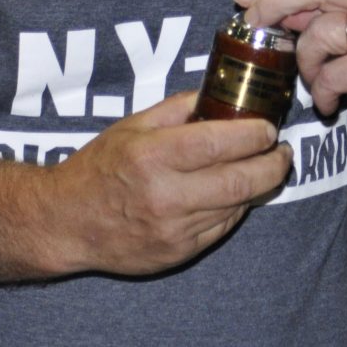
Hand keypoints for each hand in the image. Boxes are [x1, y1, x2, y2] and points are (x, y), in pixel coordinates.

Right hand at [46, 91, 292, 276]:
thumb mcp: (132, 125)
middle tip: (282, 151)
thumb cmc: (99, 168)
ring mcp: (172, 230)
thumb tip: (221, 93)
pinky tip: (236, 192)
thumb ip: (179, 108)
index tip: (268, 127)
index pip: (219, 143)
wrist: (65, 223)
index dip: (254, 134)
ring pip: (236, 205)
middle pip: (240, 180)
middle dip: (273, 163)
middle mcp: (164, 196)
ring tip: (266, 167)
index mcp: (152, 157)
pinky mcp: (177, 253)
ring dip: (259, 185)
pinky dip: (236, 207)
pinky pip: (222, 227)